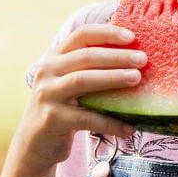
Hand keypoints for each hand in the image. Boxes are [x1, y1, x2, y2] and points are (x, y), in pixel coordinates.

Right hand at [15, 24, 145, 172]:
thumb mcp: (71, 82)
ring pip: (83, 80)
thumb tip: (134, 57)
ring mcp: (47, 94)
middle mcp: (47, 71)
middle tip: (142, 59)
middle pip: (85, 56)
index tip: (132, 37)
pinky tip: (128, 127)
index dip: (107, 33)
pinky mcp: (51, 119)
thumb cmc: (64, 108)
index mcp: (55, 57)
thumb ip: (92, 69)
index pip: (82, 35)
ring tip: (137, 79)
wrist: (35, 143)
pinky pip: (86, 118)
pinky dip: (110, 122)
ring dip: (113, 77)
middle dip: (116, 56)